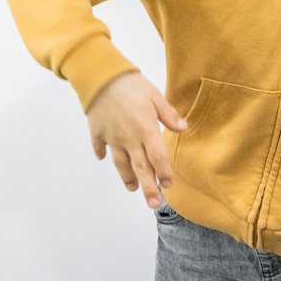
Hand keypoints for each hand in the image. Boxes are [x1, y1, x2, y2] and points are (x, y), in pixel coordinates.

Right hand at [87, 71, 187, 208]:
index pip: (158, 158)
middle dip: (149, 188)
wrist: (101, 76)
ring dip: (127, 177)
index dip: (164, 173)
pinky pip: (99, 146)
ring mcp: (112, 137)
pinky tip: (103, 158)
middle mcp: (129, 138)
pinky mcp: (97, 131)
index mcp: (145, 130)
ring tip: (133, 188)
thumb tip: (184, 128)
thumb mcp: (155, 95)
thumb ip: (169, 114)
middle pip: (140, 168)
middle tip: (154, 204)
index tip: (169, 185)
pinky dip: (101, 153)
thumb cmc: (131, 84)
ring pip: (120, 163)